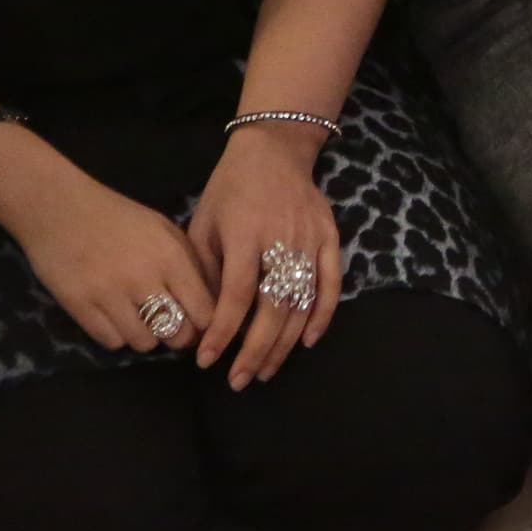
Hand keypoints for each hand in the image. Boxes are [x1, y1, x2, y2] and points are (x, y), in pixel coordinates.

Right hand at [5, 158, 217, 356]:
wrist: (60, 209)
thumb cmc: (118, 216)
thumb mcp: (165, 230)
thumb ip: (190, 263)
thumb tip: (213, 299)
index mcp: (171, 257)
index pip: (204, 310)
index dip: (208, 324)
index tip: (204, 325)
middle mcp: (144, 279)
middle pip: (177, 334)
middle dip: (180, 336)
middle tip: (174, 329)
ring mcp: (110, 295)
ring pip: (144, 343)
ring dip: (147, 337)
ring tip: (143, 321)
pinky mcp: (80, 307)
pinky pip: (111, 342)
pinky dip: (118, 336)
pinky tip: (117, 319)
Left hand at [185, 123, 341, 387]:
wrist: (274, 150)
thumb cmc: (229, 189)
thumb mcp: (203, 223)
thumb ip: (204, 269)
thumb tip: (200, 320)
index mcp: (246, 234)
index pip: (236, 294)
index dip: (223, 331)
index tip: (207, 361)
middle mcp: (282, 239)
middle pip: (272, 307)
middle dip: (255, 349)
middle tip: (239, 380)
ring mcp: (310, 239)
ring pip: (302, 302)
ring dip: (285, 343)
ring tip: (265, 371)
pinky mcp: (330, 238)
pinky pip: (331, 284)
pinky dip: (323, 315)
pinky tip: (309, 342)